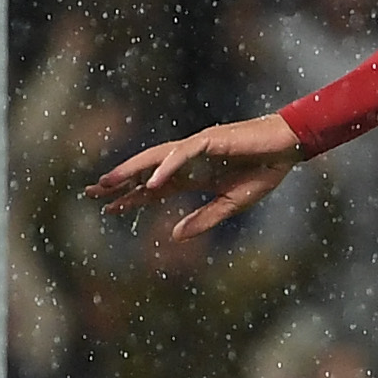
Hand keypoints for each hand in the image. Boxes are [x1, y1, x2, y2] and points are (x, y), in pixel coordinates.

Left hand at [87, 113, 303, 238]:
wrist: (287, 148)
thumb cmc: (263, 172)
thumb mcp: (231, 205)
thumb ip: (203, 220)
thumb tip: (174, 237)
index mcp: (192, 175)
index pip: (154, 188)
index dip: (131, 197)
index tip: (108, 209)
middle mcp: (188, 161)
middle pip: (146, 171)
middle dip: (119, 181)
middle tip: (91, 192)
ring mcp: (196, 148)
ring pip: (155, 159)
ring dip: (130, 170)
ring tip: (107, 182)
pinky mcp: (209, 141)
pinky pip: (182, 155)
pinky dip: (165, 167)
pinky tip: (150, 182)